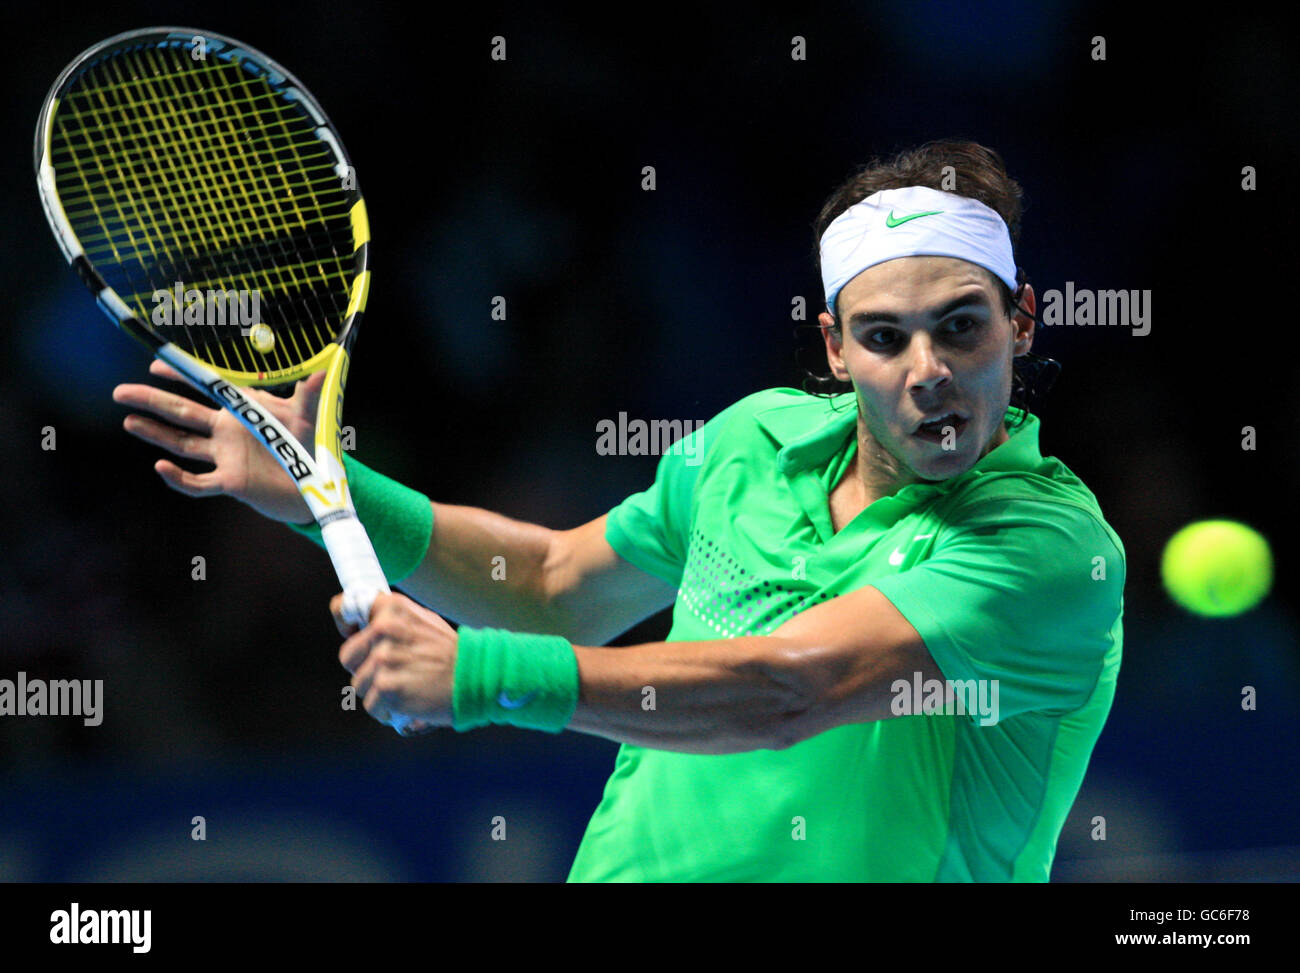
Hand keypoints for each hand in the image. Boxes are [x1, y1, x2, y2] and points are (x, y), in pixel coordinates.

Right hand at [112, 359, 322, 523]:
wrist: (314, 485)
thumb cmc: (308, 445)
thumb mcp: (307, 417)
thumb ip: (309, 394)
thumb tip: (323, 369)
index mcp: (241, 409)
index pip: (206, 388)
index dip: (180, 376)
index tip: (155, 364)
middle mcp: (227, 431)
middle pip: (182, 413)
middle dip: (152, 400)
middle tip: (119, 391)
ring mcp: (226, 456)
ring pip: (182, 444)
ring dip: (155, 434)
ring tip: (128, 422)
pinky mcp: (230, 482)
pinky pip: (199, 483)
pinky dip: (179, 478)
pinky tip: (160, 468)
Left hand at [333, 592, 457, 732]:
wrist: (476, 677)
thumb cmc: (450, 654)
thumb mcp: (423, 622)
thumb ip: (394, 622)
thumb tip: (367, 626)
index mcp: (392, 608)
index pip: (343, 607)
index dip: (344, 622)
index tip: (352, 633)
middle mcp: (383, 629)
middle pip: (349, 656)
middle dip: (365, 668)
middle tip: (393, 672)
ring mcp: (383, 658)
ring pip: (360, 684)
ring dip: (379, 693)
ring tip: (407, 689)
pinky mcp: (386, 686)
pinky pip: (372, 705)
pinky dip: (388, 710)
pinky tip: (408, 704)